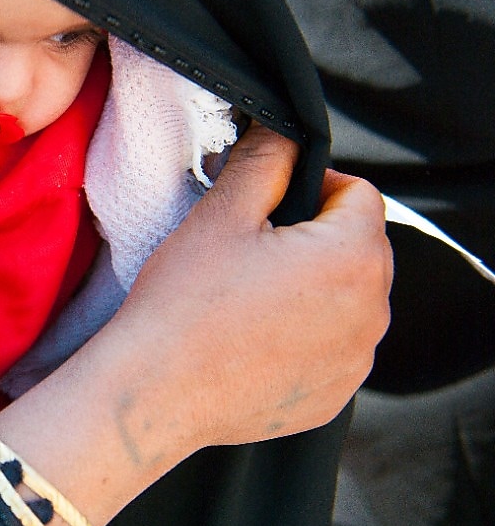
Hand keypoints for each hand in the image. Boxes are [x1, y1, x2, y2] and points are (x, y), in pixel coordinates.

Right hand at [0, 126, 391, 525]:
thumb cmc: (182, 305)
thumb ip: (264, 160)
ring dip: (313, 287)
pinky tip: (253, 338)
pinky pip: (333, 348)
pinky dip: (305, 336)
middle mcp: (371, 311)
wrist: (154, 393)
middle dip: (315, 237)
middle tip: (250, 249)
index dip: (312, 185)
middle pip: (360, 246)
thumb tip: (282, 129)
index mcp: (352, 256)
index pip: (359, 193)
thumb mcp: (221, 215)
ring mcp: (355, 360)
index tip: (267, 203)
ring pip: (348, 299)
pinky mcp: (333, 396)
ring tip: (247, 297)